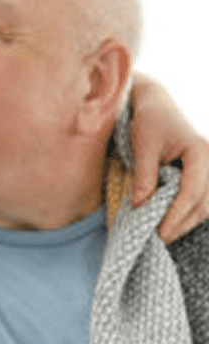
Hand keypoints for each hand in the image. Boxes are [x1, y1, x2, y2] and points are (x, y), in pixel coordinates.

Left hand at [130, 74, 208, 242]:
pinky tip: (169, 221)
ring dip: (185, 221)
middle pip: (203, 203)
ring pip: (205, 204)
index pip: (192, 192)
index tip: (159, 233)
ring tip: (161, 234)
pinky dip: (186, 212)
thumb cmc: (148, 120)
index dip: (176, 215)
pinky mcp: (202, 173)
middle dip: (181, 223)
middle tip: (158, 240)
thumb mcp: (143, 145)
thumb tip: (140, 205)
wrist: (155, 104)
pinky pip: (200, 198)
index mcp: (200, 152)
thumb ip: (144, 175)